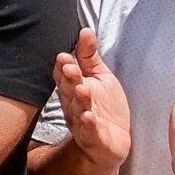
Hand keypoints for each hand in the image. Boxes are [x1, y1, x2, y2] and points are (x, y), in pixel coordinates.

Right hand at [54, 28, 131, 167]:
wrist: (111, 144)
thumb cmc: (104, 108)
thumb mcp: (100, 77)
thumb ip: (89, 56)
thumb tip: (85, 30)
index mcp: (73, 90)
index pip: (64, 77)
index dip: (64, 68)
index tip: (65, 56)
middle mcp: (74, 106)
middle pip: (69, 92)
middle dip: (70, 80)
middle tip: (71, 68)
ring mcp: (83, 123)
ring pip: (79, 110)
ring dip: (80, 100)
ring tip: (83, 89)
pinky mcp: (94, 139)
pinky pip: (90, 132)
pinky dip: (89, 125)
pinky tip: (89, 116)